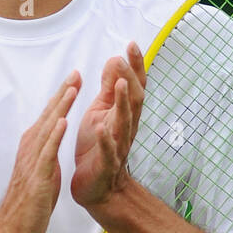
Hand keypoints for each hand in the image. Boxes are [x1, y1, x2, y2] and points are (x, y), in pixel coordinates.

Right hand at [0, 75, 79, 232]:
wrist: (12, 228)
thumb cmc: (28, 202)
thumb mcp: (42, 170)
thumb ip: (47, 152)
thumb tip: (55, 137)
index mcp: (33, 147)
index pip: (50, 116)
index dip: (62, 96)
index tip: (74, 77)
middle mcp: (31, 149)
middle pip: (49, 115)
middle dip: (63, 93)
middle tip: (76, 72)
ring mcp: (33, 162)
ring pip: (48, 129)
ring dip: (60, 107)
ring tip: (72, 88)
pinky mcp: (37, 177)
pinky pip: (47, 153)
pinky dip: (55, 136)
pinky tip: (63, 121)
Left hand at [70, 42, 145, 208]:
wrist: (98, 188)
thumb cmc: (97, 148)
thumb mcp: (101, 112)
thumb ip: (109, 89)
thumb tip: (115, 60)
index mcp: (122, 114)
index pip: (134, 86)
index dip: (135, 67)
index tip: (132, 44)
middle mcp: (125, 129)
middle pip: (134, 101)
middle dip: (131, 79)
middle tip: (124, 58)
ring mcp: (117, 148)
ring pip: (124, 124)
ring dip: (123, 104)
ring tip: (121, 85)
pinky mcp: (106, 166)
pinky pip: (108, 153)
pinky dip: (105, 141)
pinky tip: (100, 129)